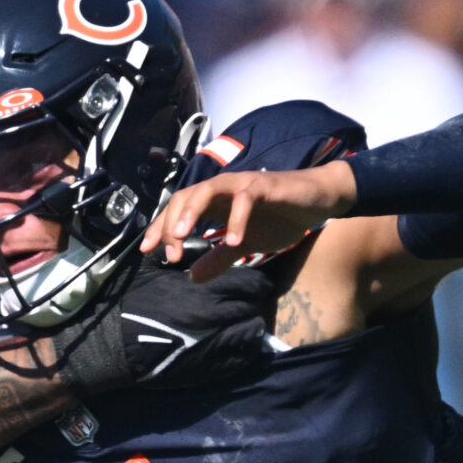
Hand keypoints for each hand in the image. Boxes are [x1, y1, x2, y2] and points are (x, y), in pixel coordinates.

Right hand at [52, 257, 273, 393]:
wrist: (112, 342)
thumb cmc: (130, 301)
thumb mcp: (155, 268)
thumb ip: (185, 261)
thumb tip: (203, 254)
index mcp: (205, 289)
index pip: (253, 283)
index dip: (254, 282)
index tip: (247, 283)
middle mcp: (217, 317)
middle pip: (256, 306)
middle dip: (252, 302)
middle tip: (241, 302)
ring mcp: (215, 345)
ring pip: (253, 332)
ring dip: (249, 325)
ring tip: (237, 323)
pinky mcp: (209, 369)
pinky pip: (241, 359)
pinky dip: (242, 350)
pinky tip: (230, 344)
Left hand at [140, 161, 357, 281]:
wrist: (316, 200)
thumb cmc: (278, 217)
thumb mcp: (244, 244)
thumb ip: (219, 258)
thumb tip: (193, 278)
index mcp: (214, 202)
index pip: (178, 209)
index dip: (160, 227)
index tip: (147, 250)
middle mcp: (222, 188)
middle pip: (185, 197)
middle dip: (171, 224)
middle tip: (169, 253)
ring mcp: (241, 185)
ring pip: (207, 190)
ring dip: (191, 213)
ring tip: (181, 237)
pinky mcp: (264, 186)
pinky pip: (245, 199)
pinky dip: (236, 219)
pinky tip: (232, 241)